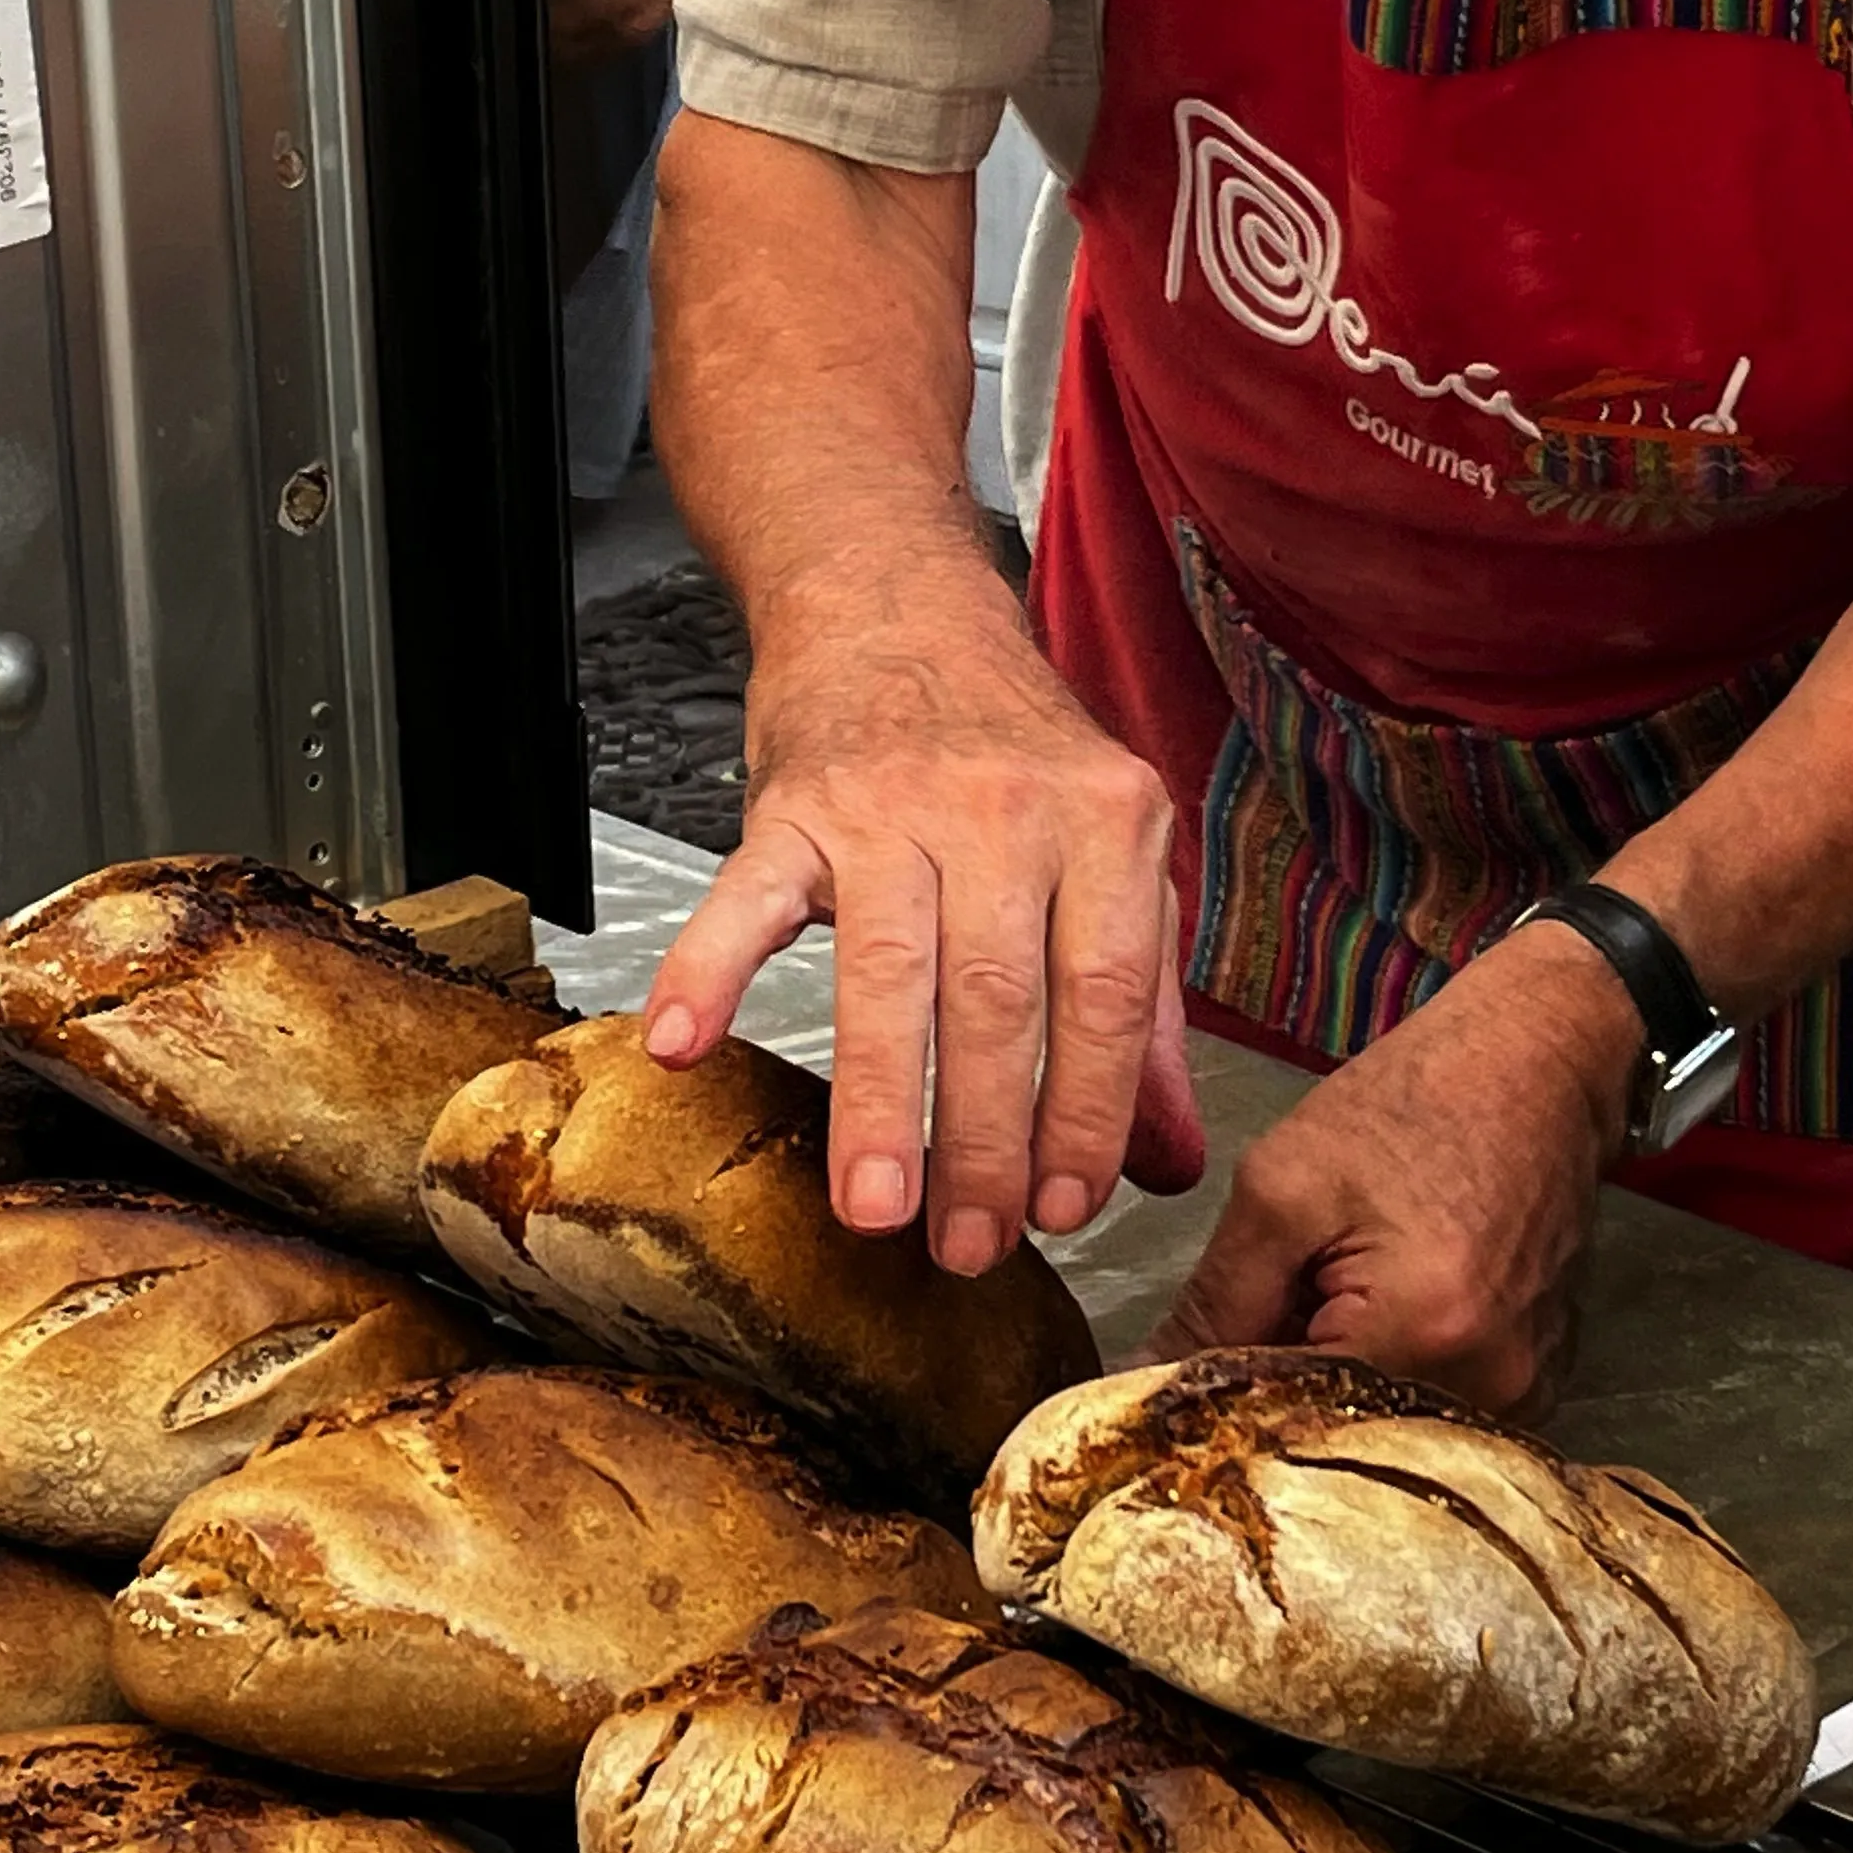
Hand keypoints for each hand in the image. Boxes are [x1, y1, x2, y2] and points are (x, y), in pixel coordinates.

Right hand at [642, 582, 1205, 1271]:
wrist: (898, 606)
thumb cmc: (1010, 750)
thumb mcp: (1109, 857)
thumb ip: (1144, 1015)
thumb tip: (1167, 1163)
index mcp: (1108, 825)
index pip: (1110, 994)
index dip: (1090, 1111)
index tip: (1067, 1207)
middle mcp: (1008, 809)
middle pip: (1002, 1000)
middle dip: (984, 1141)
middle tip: (966, 1245)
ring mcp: (893, 803)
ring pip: (890, 970)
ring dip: (879, 1099)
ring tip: (873, 1208)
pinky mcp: (795, 803)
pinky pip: (746, 897)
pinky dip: (707, 970)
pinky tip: (684, 1046)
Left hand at [1149, 920, 1644, 1412]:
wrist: (1538, 1063)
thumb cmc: (1415, 1103)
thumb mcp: (1284, 1185)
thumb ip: (1216, 1300)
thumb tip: (1148, 1384)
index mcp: (1425, 1337)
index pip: (1285, 1418)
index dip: (1224, 1393)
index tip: (1184, 1365)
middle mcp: (1494, 1388)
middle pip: (1343, 1432)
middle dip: (1287, 1386)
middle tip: (1281, 1299)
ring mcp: (1528, 1390)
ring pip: (1387, 1425)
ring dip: (1344, 1378)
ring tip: (1340, 1289)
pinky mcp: (1541, 1380)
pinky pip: (1441, 1409)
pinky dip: (1398, 1370)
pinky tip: (1391, 1301)